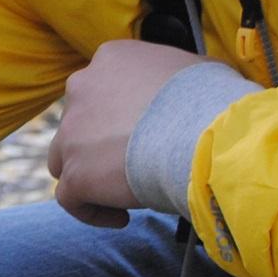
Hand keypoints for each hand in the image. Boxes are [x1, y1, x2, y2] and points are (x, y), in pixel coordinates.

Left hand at [48, 39, 207, 226]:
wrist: (202, 134)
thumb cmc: (212, 101)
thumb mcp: (200, 69)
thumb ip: (180, 78)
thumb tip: (198, 90)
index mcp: (111, 59)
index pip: (103, 88)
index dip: (120, 115)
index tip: (147, 135)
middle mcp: (82, 87)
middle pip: (79, 121)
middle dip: (99, 144)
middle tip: (134, 164)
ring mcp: (72, 131)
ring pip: (65, 157)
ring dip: (89, 174)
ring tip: (124, 192)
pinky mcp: (75, 172)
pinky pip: (69, 197)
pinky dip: (91, 210)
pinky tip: (121, 217)